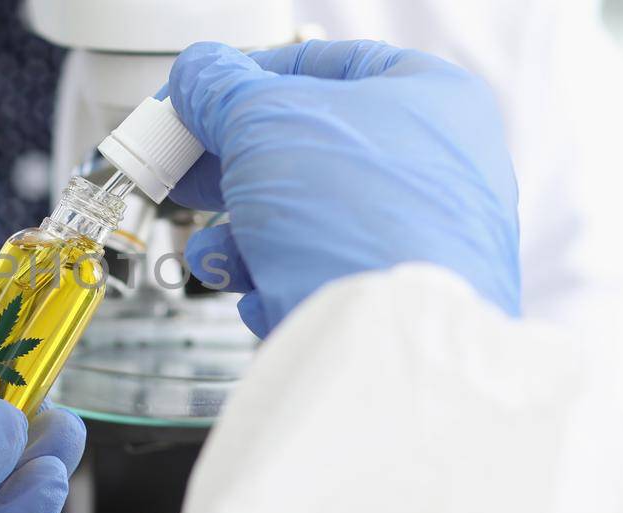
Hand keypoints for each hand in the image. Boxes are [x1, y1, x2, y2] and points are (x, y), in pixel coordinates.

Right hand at [167, 41, 520, 337]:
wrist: (389, 336)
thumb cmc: (360, 215)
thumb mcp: (264, 121)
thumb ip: (222, 90)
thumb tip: (198, 76)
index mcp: (431, 99)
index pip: (326, 66)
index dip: (250, 75)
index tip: (201, 94)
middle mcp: (438, 167)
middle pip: (307, 151)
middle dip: (232, 169)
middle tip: (185, 171)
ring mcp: (422, 238)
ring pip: (308, 221)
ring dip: (242, 238)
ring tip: (214, 254)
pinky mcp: (395, 298)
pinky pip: (322, 275)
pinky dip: (278, 282)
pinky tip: (261, 292)